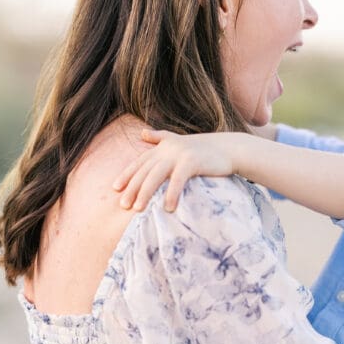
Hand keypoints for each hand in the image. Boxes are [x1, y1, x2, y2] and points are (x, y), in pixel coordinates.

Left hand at [112, 129, 237, 211]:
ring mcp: (179, 155)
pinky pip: (177, 180)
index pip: (140, 162)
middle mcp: (167, 149)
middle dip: (132, 188)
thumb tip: (143, 133)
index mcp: (162, 147)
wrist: (228, 148)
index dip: (127, 175)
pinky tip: (167, 208)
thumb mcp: (179, 141)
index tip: (115, 189)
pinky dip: (171, 194)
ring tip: (138, 209)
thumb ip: (160, 138)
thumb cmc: (203, 149)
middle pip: (144, 171)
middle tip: (123, 205)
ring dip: (145, 193)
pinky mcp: (191, 162)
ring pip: (156, 176)